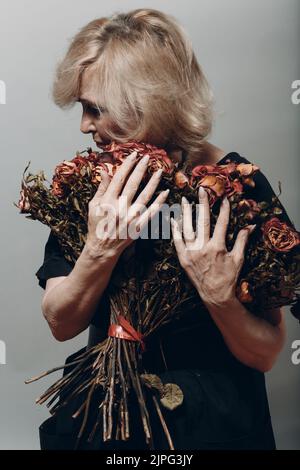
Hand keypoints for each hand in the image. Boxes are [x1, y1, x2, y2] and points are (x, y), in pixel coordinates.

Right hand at [86, 151, 169, 259]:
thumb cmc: (96, 224)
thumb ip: (102, 188)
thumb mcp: (94, 205)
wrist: (103, 248)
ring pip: (145, 196)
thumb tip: (105, 170)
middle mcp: (120, 208)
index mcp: (108, 201)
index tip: (134, 155)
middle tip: (147, 157)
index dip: (127, 165)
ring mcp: (131, 218)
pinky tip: (166, 192)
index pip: (119, 178)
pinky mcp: (139, 226)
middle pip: (133, 184)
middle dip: (141, 169)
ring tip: (159, 171)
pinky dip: (159, 202)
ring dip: (153, 182)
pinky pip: (152, 212)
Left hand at [170, 187, 255, 306]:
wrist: (215, 295)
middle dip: (203, 204)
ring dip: (186, 213)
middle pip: (203, 221)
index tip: (224, 198)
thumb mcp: (238, 259)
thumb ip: (242, 240)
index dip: (224, 210)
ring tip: (185, 200)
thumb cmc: (228, 277)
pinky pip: (176, 241)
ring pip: (187, 228)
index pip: (222, 223)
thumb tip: (251, 226)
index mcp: (217, 247)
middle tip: (201, 190)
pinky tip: (173, 220)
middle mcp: (203, 248)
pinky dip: (175, 230)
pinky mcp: (183, 258)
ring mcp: (191, 253)